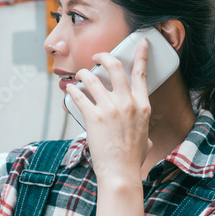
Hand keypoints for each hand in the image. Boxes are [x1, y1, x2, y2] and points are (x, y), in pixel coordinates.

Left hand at [65, 38, 151, 183]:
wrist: (120, 172)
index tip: (140, 43)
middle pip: (114, 67)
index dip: (141, 55)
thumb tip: (141, 129)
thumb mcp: (145, 137)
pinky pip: (78, 96)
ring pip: (91, 78)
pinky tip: (69, 89)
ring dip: (82, 73)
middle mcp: (127, 103)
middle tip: (96, 56)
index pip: (142, 74)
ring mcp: (110, 109)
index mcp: (143, 106)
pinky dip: (72, 90)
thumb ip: (142, 126)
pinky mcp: (93, 117)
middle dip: (103, 56)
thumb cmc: (132, 158)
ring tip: (78, 76)